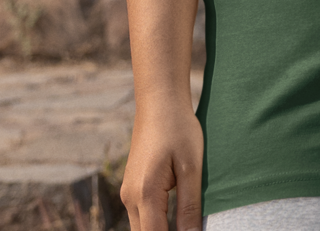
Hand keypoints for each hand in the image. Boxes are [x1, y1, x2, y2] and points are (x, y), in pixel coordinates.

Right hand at [121, 98, 203, 230]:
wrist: (160, 101)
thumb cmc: (179, 129)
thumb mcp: (191, 167)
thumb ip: (190, 206)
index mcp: (145, 193)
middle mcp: (130, 197)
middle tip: (191, 228)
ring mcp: (128, 193)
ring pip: (142, 228)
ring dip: (161, 230)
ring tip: (186, 224)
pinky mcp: (132, 188)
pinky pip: (142, 216)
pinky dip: (156, 222)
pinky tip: (175, 219)